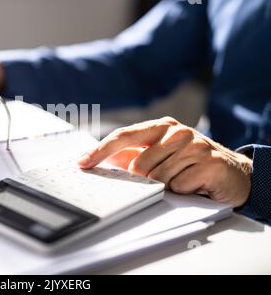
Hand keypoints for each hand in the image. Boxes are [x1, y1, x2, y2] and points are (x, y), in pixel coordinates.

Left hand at [78, 117, 252, 206]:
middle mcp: (176, 131)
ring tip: (182, 179)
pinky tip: (194, 184)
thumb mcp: (162, 155)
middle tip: (164, 179)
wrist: (234, 171)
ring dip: (167, 186)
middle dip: (145, 179)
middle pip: (139, 164)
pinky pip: (179, 186)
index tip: (82, 162)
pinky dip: (183, 191)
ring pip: (158, 177)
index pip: (123, 136)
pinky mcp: (208, 161)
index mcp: (160, 127)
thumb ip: (135, 156)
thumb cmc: (192, 162)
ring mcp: (194, 144)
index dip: (100, 150)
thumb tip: (107, 161)